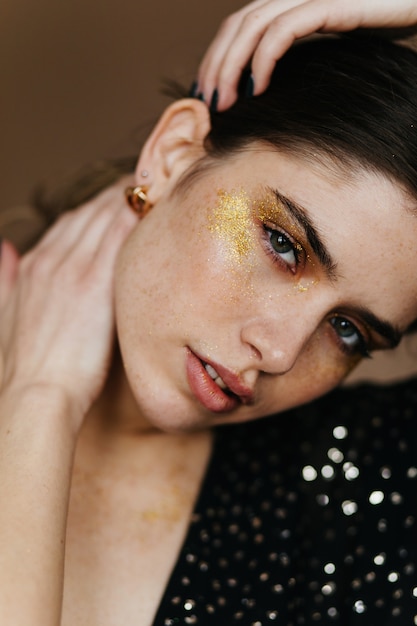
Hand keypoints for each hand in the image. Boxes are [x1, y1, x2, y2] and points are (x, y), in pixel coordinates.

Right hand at [0, 181, 135, 430]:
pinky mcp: (94, 282)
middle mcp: (51, 260)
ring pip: (103, 217)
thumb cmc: (28, 366)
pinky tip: (153, 208)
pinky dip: (133, 217)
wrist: (36, 393)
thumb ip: (4, 279)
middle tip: (142, 188)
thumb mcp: (4, 315)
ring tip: (153, 192)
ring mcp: (72, 268)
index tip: (116, 202)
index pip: (70, 223)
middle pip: (88, 214)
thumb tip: (4, 250)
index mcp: (33, 267)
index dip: (96, 209)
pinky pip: (117, 234)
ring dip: (127, 201)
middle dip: (114, 198)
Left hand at [198, 0, 416, 109]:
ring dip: (232, 68)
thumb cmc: (380, 29)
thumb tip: (268, 91)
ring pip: (252, 27)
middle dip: (215, 67)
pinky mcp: (330, 3)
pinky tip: (257, 88)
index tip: (205, 93)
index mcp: (288, 3)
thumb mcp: (329, 48)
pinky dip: (263, 59)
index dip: (215, 57)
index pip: (237, 27)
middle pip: (236, 26)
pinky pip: (284, 30)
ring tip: (225, 104)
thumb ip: (298, 58)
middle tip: (207, 104)